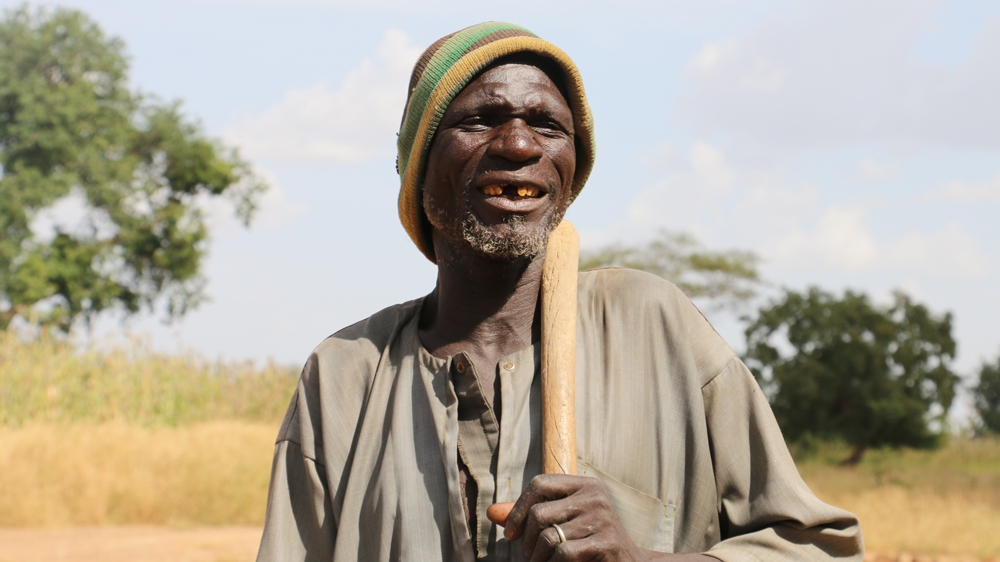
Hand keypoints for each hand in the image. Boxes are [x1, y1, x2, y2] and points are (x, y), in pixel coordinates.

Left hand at [497, 474, 644, 560]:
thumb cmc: (589, 542)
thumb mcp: (561, 523)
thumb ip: (528, 516)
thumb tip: (491, 512)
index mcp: (584, 484)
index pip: (539, 483)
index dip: (518, 508)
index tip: (511, 534)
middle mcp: (595, 496)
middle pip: (539, 512)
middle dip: (527, 540)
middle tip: (530, 556)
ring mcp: (602, 518)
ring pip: (548, 536)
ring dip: (538, 558)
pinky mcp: (605, 543)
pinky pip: (563, 553)